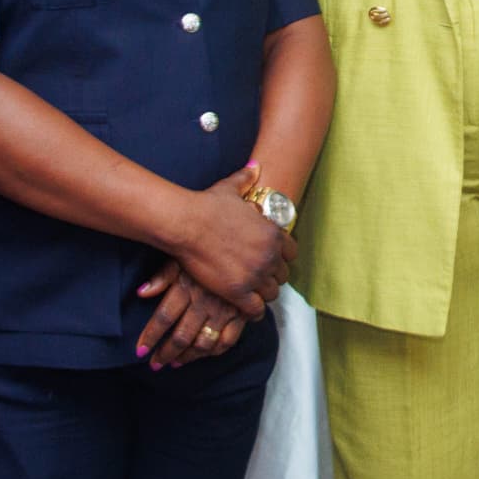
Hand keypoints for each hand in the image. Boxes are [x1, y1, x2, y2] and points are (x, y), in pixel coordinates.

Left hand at [134, 260, 245, 367]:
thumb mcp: (182, 256)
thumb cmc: (207, 249)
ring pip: (202, 343)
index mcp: (187, 287)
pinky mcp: (241, 313)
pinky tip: (202, 354)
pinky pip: (227, 341)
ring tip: (175, 362)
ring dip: (187, 356)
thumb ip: (162, 276)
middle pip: (181, 336)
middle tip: (155, 364)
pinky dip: (213, 352)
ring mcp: (224, 310)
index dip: (150, 336)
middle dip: (166, 353)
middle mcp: (204, 302)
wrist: (245, 243)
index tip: (140, 351)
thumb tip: (141, 293)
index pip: (164, 318)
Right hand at [170, 162, 290, 319]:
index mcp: (273, 233)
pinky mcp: (238, 291)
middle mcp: (269, 255)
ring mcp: (255, 275)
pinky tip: (245, 308)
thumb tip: (255, 167)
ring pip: (272, 294)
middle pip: (283, 276)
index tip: (269, 260)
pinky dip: (252, 312)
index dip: (280, 258)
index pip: (291, 254)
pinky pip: (256, 310)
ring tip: (251, 293)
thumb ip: (247, 180)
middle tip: (258, 278)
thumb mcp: (230, 188)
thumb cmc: (207, 205)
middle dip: (272, 277)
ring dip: (262, 294)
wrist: (187, 224)